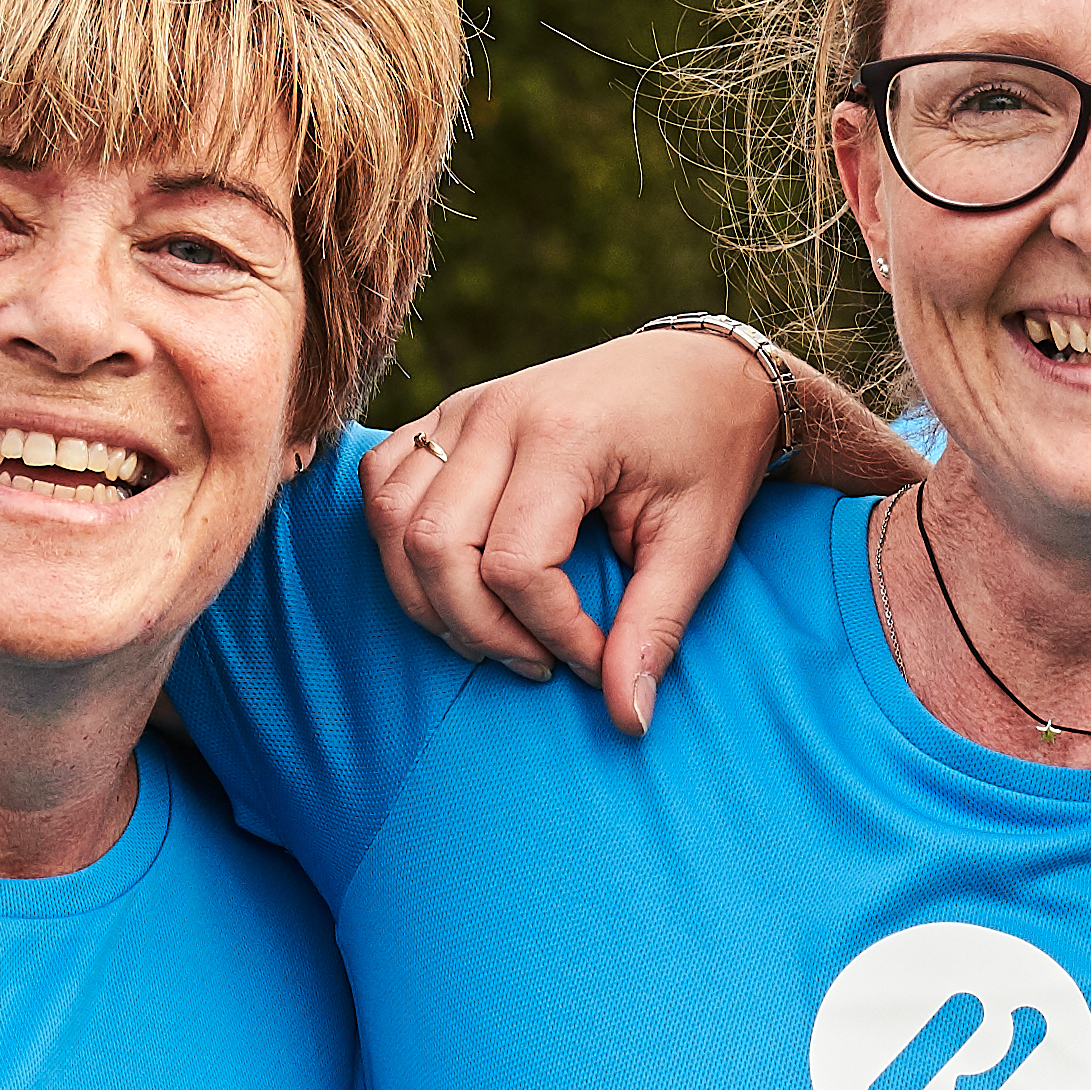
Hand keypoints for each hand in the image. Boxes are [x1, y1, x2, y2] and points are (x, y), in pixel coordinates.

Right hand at [366, 326, 842, 736]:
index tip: (596, 659)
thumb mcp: (700, 542)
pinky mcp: (448, 414)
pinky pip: (383, 482)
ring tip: (496, 632)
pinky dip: (399, 541)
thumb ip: (656, 627)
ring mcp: (465, 409)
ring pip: (393, 521)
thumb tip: (627, 719)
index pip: (514, 565)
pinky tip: (455, 576)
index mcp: (566, 436)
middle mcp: (499, 413)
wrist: (702, 369)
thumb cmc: (706, 452)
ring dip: (429, 596)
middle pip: (436, 548)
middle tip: (539, 661)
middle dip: (480, 629)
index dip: (551, 633)